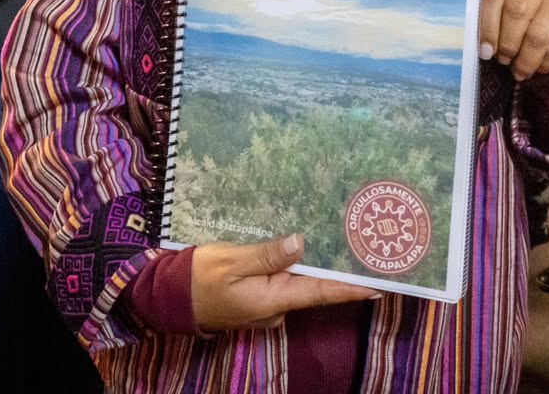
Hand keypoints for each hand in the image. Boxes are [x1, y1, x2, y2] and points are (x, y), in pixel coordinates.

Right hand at [190, 234, 379, 331]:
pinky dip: (294, 266)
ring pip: (297, 282)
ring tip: (338, 239)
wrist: (168, 297)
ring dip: (314, 265)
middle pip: (314, 286)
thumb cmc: (197, 278)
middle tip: (362, 248)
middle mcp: (276, 308)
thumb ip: (267, 254)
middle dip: (337, 269)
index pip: (321, 293)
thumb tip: (301, 243)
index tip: (380, 284)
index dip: (350, 288)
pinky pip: (282, 281)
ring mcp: (267, 306)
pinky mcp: (258, 298)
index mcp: (273, 300)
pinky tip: (301, 246)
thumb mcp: (230, 260)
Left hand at [478, 0, 548, 81]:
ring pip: (539, 35)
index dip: (487, 25)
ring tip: (519, 70)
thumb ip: (489, 25)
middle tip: (503, 60)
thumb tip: (482, 48)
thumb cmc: (522, 25)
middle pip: (517, 11)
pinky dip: (544, 65)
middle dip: (507, 43)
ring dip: (525, 60)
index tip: (485, 50)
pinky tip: (539, 66)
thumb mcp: (502, 19)